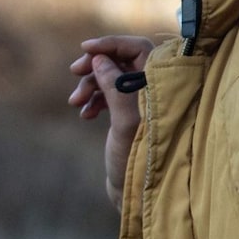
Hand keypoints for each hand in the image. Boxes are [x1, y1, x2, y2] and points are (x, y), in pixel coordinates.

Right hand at [66, 35, 153, 207]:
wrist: (137, 193)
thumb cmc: (138, 161)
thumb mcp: (126, 123)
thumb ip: (116, 88)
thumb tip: (100, 60)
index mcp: (165, 89)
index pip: (140, 49)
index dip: (113, 44)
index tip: (85, 48)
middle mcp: (158, 92)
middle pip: (123, 60)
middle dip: (96, 65)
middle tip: (74, 72)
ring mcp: (144, 104)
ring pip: (112, 77)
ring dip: (90, 84)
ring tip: (76, 103)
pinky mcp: (132, 115)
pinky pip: (110, 95)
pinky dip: (95, 99)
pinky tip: (85, 114)